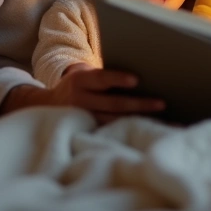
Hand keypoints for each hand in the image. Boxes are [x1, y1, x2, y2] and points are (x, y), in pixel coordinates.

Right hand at [0, 68, 164, 123]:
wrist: (47, 106)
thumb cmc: (78, 86)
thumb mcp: (83, 77)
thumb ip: (102, 78)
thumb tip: (139, 80)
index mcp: (80, 81)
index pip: (101, 78)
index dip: (117, 79)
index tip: (136, 80)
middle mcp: (80, 100)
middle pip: (112, 104)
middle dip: (139, 104)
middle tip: (162, 103)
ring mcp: (83, 119)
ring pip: (114, 121)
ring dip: (139, 121)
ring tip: (162, 121)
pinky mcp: (87, 132)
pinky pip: (111, 132)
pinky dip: (129, 132)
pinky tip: (147, 133)